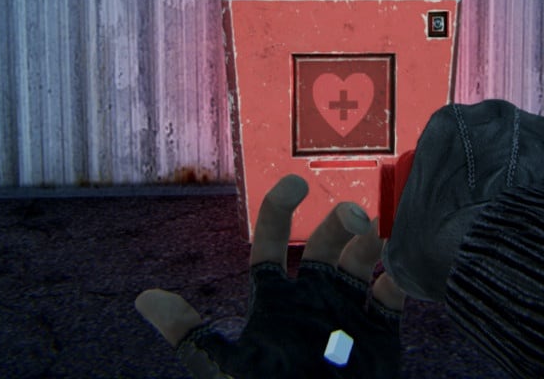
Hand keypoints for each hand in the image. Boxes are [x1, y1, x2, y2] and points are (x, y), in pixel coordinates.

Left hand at [137, 174, 406, 377]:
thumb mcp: (226, 368)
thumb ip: (192, 334)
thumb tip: (144, 300)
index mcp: (273, 302)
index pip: (270, 245)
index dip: (278, 210)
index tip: (295, 183)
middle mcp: (310, 299)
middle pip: (322, 245)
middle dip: (337, 224)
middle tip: (354, 215)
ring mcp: (345, 313)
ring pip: (359, 262)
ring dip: (368, 243)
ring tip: (376, 236)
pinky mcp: (378, 333)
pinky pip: (390, 297)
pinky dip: (397, 279)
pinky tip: (399, 270)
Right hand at [383, 99, 543, 301]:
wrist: (506, 269)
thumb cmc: (444, 252)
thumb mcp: (403, 242)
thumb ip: (411, 227)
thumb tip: (412, 245)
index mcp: (450, 124)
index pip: (452, 141)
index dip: (456, 174)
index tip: (459, 203)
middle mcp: (498, 117)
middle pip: (497, 143)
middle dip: (498, 173)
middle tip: (494, 215)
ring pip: (538, 156)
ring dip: (534, 184)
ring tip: (528, 228)